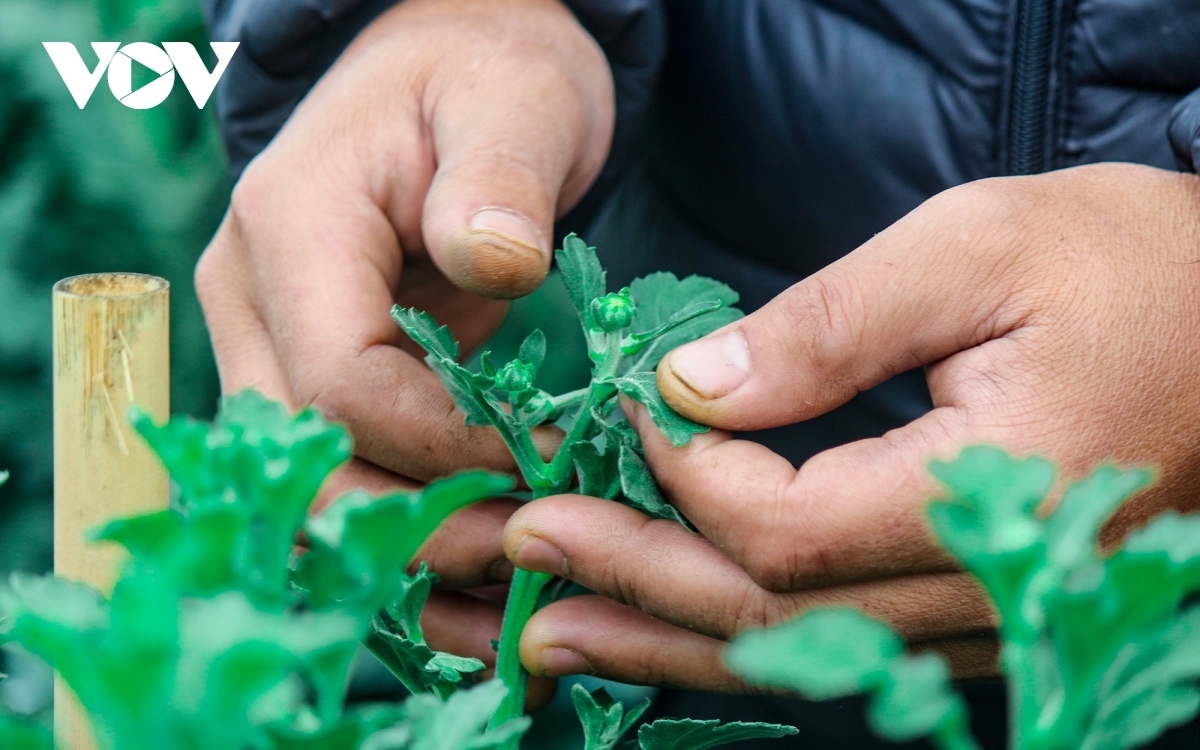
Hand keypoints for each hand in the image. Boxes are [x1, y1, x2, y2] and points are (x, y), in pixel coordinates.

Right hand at [195, 0, 613, 704]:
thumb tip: (496, 263)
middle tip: (539, 547)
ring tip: (517, 579)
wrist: (451, 63)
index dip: (444, 446)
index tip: (550, 465)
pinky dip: (409, 531)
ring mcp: (275, 345)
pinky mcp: (317, 376)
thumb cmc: (484, 73)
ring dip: (411, 552)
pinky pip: (346, 477)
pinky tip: (485, 564)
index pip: (340, 384)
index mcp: (291, 230)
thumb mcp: (513, 98)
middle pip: (308, 465)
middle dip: (422, 526)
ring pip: (314, 492)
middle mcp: (255, 302)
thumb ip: (499, 181)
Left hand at [500, 163, 1199, 690]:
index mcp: (995, 494)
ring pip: (800, 651)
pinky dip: (743, 637)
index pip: (786, 527)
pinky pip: (842, 645)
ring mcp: (992, 617)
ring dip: (667, 638)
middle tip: (524, 549)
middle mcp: (992, 587)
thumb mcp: (980, 248)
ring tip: (552, 630)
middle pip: (773, 613)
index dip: (684, 472)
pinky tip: (669, 633)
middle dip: (636, 580)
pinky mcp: (985, 610)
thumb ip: (830, 324)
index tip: (629, 404)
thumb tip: (695, 386)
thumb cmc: (1139, 266)